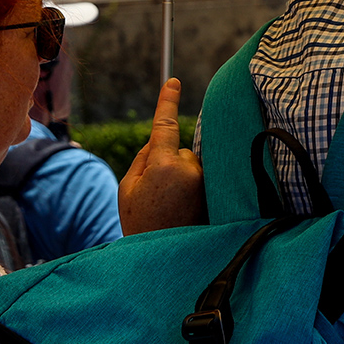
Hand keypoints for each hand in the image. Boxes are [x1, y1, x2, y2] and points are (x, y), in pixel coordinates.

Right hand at [118, 78, 206, 234]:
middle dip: (166, 163)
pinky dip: (192, 190)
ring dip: (181, 178)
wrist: (166, 262)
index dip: (167, 101)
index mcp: (164, 166)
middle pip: (176, 151)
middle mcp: (190, 170)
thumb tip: (158, 141)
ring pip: (189, 166)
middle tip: (156, 196)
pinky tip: (185, 210)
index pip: (165, 125)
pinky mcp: (216, 194)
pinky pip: (200, 180)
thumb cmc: (141, 225)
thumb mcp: (128, 189)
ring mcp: (206, 184)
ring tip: (171, 207)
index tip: (173, 81)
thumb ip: (143, 159)